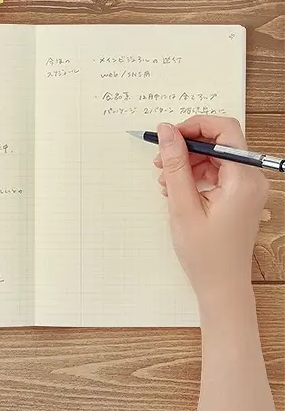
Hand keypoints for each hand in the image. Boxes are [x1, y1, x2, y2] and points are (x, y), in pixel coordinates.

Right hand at [154, 116, 268, 303]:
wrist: (221, 285)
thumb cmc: (205, 253)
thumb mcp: (183, 205)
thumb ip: (175, 164)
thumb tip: (167, 131)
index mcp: (243, 179)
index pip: (224, 130)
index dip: (194, 125)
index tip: (169, 136)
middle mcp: (251, 179)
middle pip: (219, 142)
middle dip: (186, 146)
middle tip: (160, 161)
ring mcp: (246, 188)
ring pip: (215, 157)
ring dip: (187, 162)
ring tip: (165, 181)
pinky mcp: (239, 196)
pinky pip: (216, 172)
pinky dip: (195, 175)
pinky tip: (176, 190)